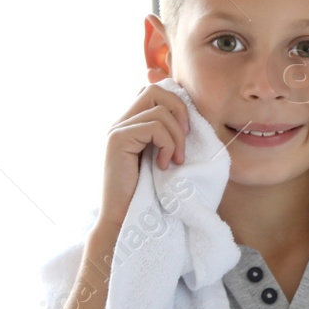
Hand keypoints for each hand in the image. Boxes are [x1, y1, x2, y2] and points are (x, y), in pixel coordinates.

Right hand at [97, 81, 189, 230]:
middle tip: (185, 140)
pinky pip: (154, 127)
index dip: (176, 103)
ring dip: (177, 137)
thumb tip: (191, 118)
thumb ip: (168, 136)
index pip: (154, 90)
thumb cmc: (149, 192)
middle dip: (180, 112)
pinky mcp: (117, 139)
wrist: (125, 218)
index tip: (186, 132)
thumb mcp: (163, 157)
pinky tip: (163, 166)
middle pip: (156, 90)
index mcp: (132, 123)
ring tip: (176, 161)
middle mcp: (122, 121)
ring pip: (160, 110)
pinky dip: (167, 146)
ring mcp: (117, 129)